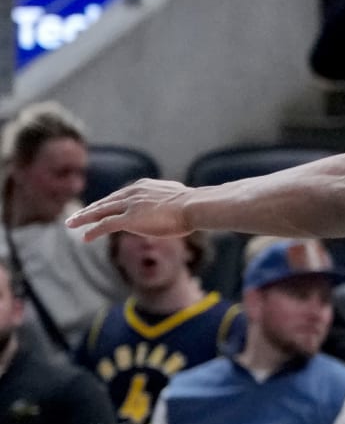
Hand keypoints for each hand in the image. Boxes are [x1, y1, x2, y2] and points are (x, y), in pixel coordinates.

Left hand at [66, 178, 197, 241]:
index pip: (119, 195)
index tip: (97, 209)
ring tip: (71, 224)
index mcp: (144, 186)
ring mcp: (130, 205)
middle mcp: (133, 192)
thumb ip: (167, 199)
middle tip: (75, 216)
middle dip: (88, 209)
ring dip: (83, 218)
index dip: (105, 203)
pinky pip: (105, 225)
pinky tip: (85, 237)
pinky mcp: (129, 219)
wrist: (194, 206)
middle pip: (105, 202)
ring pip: (100, 211)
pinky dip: (93, 230)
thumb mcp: (177, 196)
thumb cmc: (193, 204)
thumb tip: (175, 203)